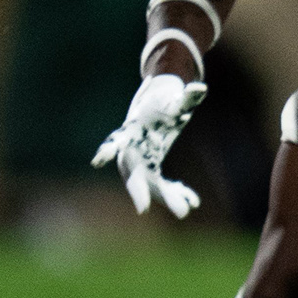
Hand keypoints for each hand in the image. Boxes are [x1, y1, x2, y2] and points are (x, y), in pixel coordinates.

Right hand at [90, 70, 204, 217]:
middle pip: (132, 174)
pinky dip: (176, 192)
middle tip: (143, 209)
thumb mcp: (176, 99)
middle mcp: (131, 151)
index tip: (98, 161)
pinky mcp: (152, 169)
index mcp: (131, 131)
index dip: (107, 150)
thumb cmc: (164, 100)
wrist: (159, 103)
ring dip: (167, 197)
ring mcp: (141, 163)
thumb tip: (200, 88)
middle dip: (139, 192)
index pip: (117, 141)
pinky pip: (162, 186)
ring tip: (186, 209)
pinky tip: (194, 200)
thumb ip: (187, 97)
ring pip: (150, 185)